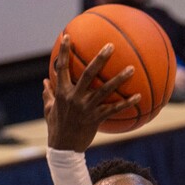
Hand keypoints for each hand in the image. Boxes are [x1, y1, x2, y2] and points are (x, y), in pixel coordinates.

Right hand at [43, 35, 139, 151]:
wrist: (64, 148)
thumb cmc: (56, 127)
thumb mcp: (49, 109)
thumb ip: (49, 94)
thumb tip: (45, 81)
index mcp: (62, 92)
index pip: (61, 67)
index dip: (64, 52)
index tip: (67, 37)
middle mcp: (74, 97)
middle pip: (88, 73)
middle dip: (99, 58)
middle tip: (110, 46)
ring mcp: (86, 107)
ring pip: (105, 90)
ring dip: (119, 78)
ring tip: (131, 68)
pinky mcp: (97, 118)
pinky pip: (115, 109)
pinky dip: (127, 103)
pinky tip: (139, 97)